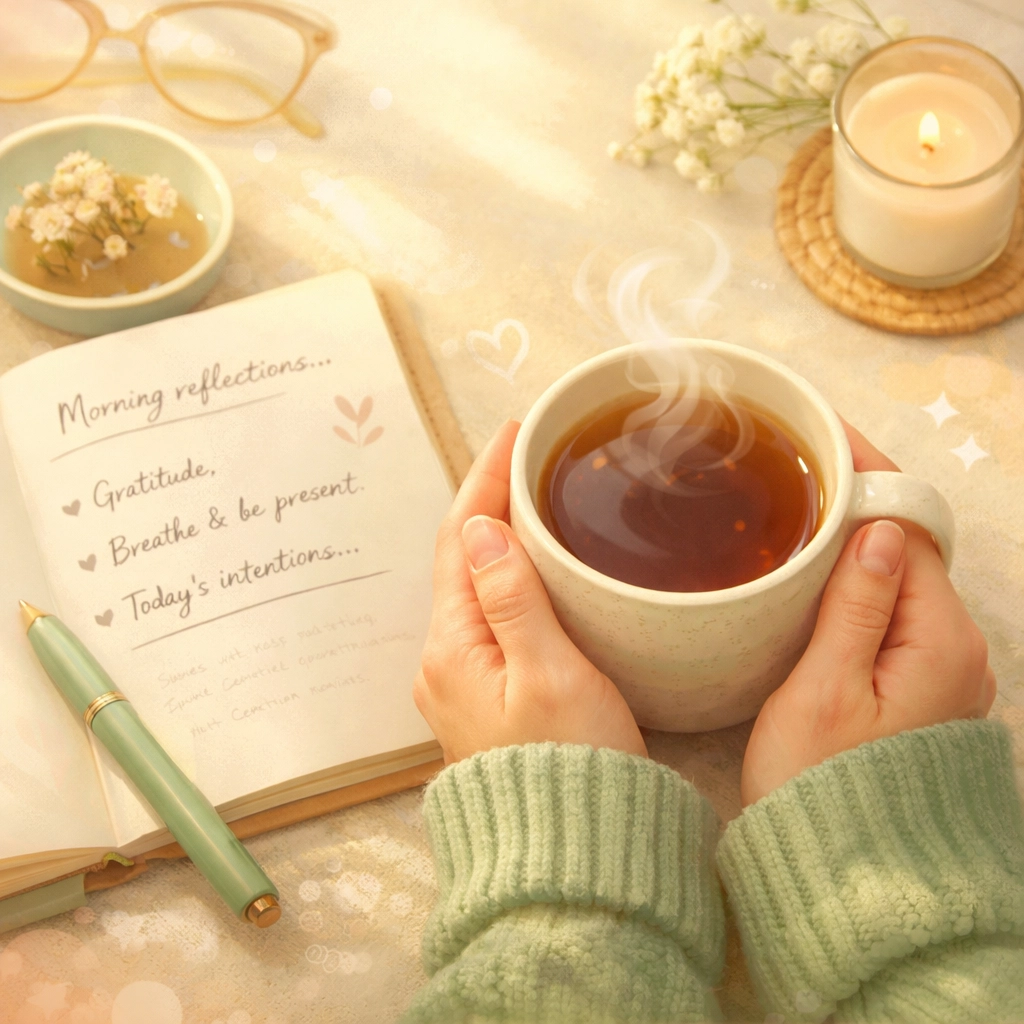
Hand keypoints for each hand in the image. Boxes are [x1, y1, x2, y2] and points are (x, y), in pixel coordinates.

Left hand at [413, 420, 646, 762]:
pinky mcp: (487, 698)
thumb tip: (484, 530)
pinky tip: (535, 567)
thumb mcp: (551, 676)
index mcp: (454, 648)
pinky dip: (510, 576)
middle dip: (489, 501)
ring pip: (476, 586)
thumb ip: (514, 601)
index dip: (485, 482)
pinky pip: (490, 616)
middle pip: (462, 558)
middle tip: (529, 454)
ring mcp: (463, 682)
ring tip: (532, 494)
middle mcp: (445, 662)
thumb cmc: (571, 770)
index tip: (514, 434)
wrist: (570, 857)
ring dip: (498, 537)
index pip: (462, 540)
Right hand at [740, 419, 996, 805]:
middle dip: (863, 502)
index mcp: (940, 641)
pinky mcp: (919, 692)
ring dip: (860, 541)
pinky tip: (820, 574)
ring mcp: (943, 674)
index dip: (870, 478)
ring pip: (904, 582)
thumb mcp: (825, 690)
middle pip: (913, 550)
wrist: (844, 877)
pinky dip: (863, 583)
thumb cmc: (820, 787)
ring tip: (802, 507)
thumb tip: (879, 530)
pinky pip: (897, 616)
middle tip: (800, 467)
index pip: (912, 530)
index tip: (822, 440)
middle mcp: (958, 652)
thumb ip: (856, 606)